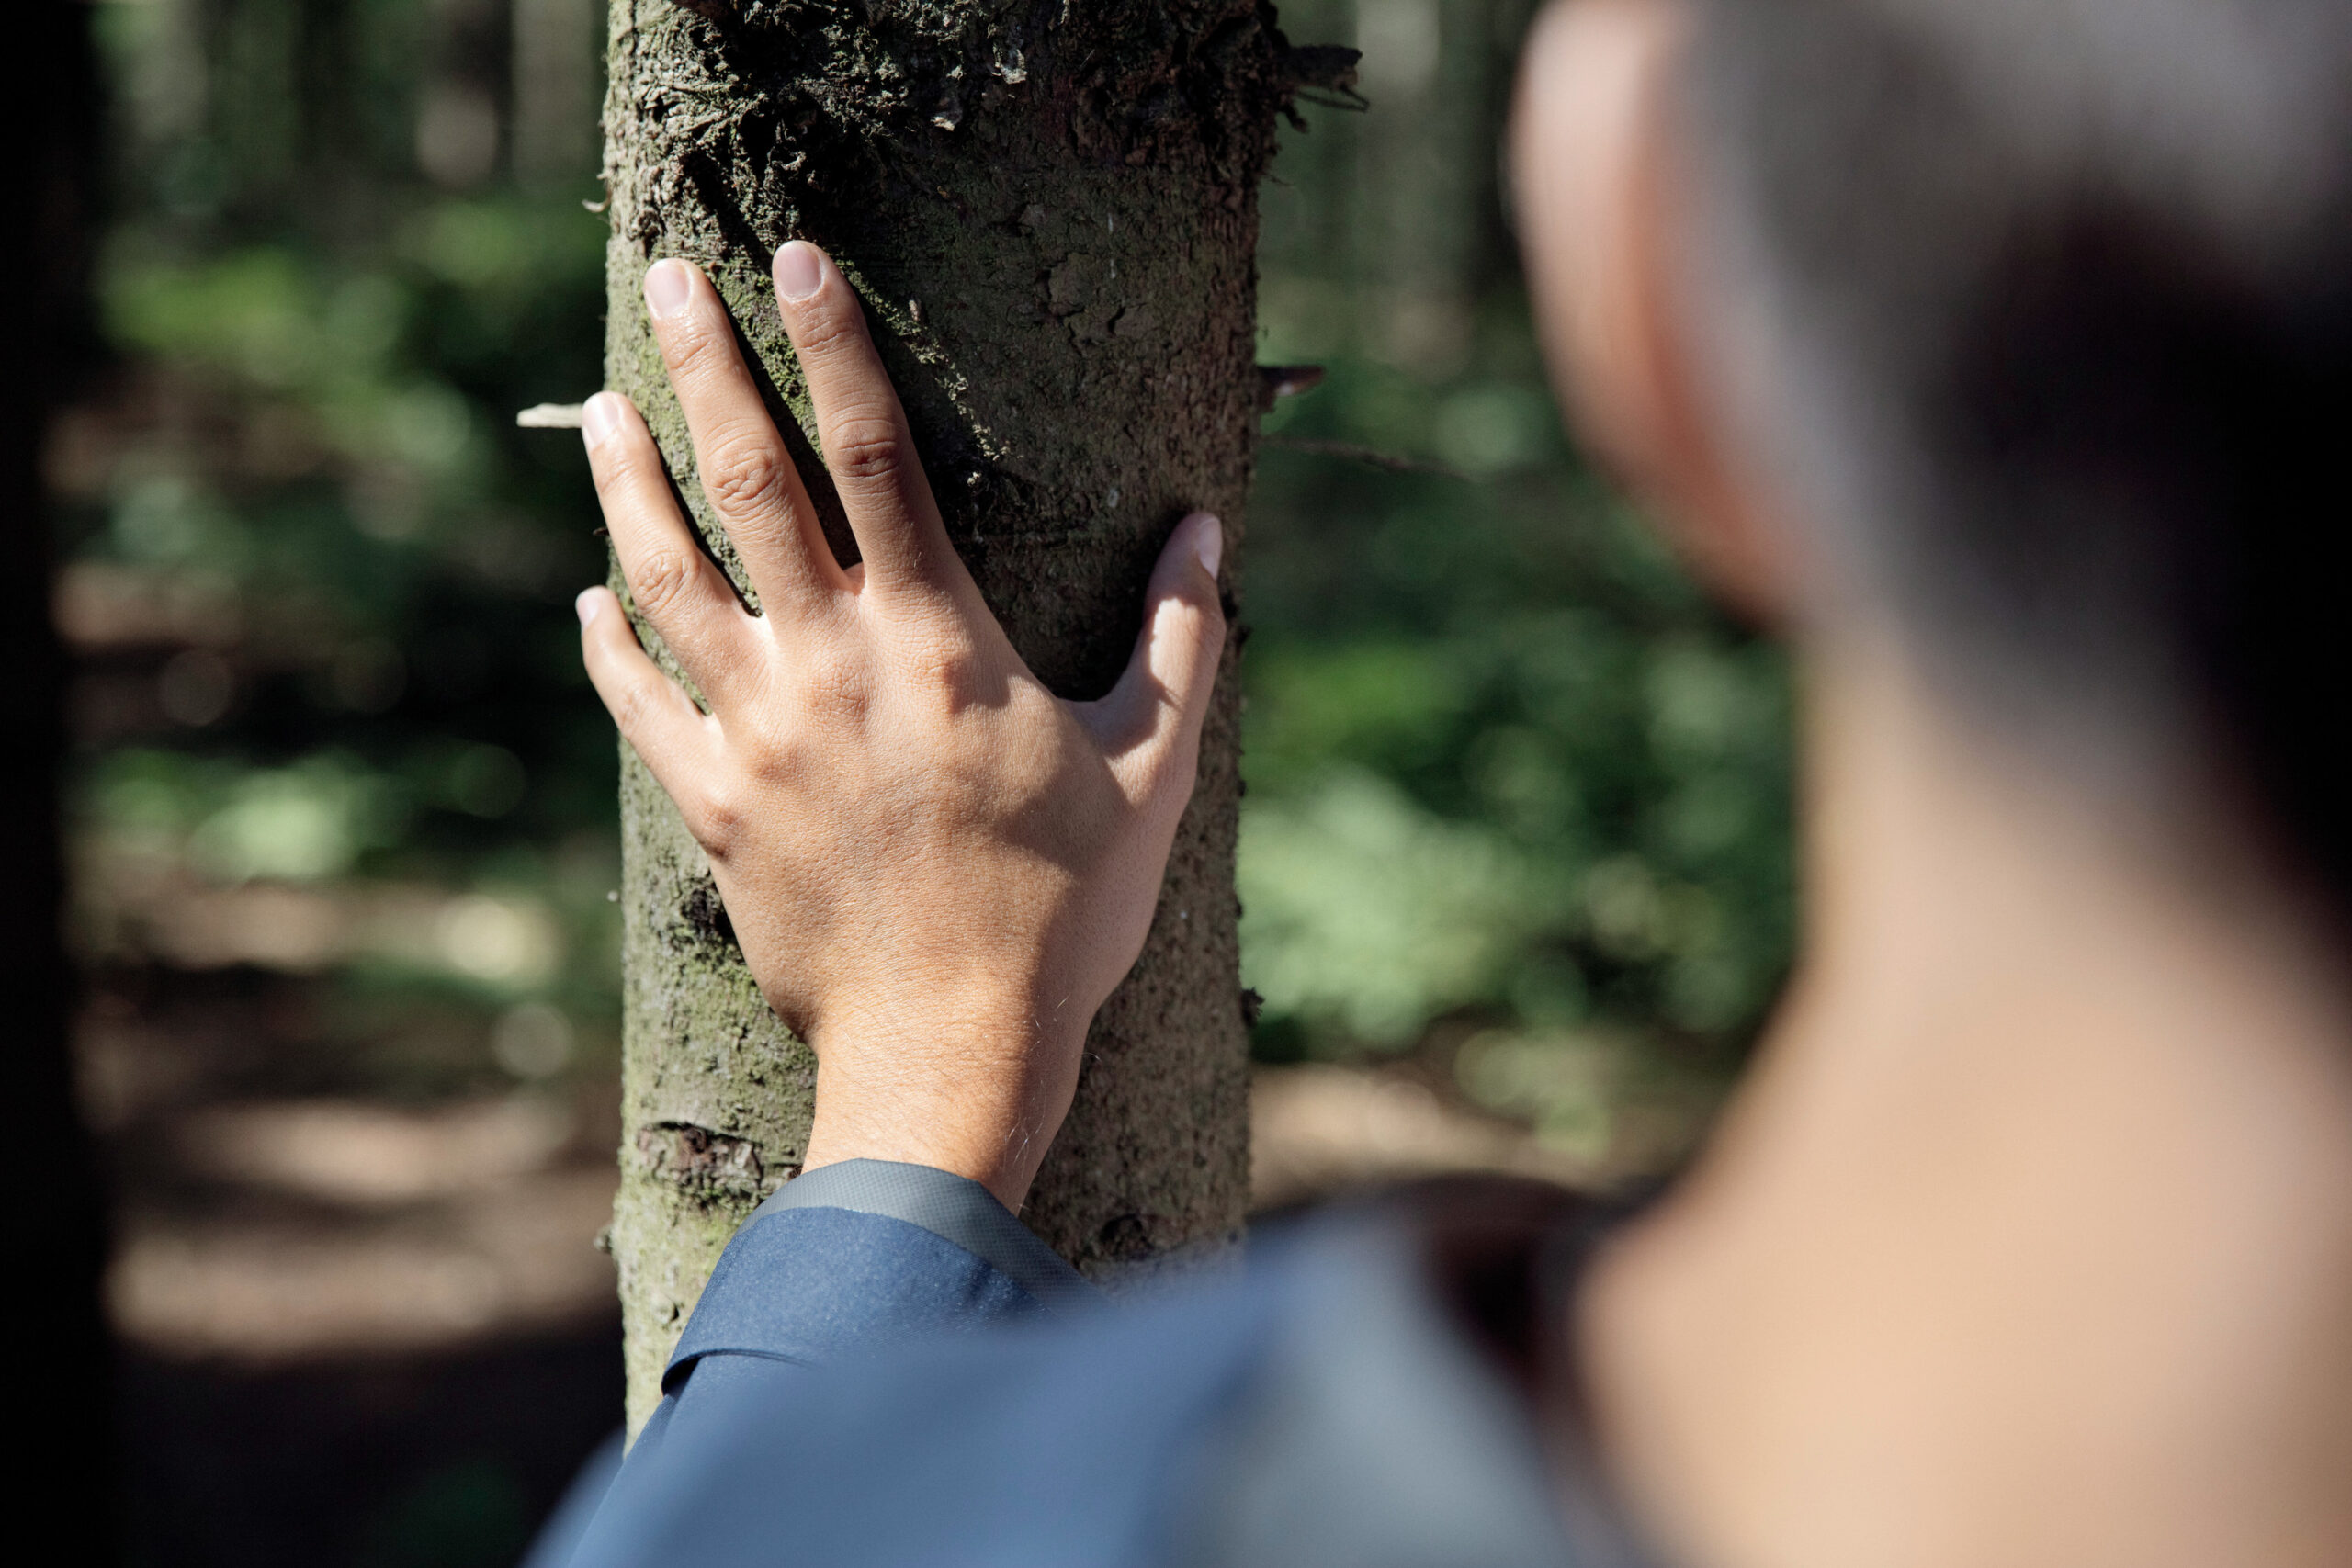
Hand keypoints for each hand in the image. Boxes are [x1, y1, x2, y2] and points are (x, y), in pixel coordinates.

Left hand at [575, 243, 1225, 1211]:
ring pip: (668, 579)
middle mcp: (832, 668)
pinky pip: (641, 702)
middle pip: (749, 485)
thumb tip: (1209, 529)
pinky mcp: (713, 808)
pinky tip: (590, 594)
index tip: (797, 259)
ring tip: (600, 412)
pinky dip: (609, 640)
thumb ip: (1179, 637)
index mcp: (940, 642)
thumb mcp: (1152, 769)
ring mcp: (759, 737)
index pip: (874, 457)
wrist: (953, 1054)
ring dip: (626, 485)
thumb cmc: (1068, 916)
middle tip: (669, 276)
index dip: (835, 347)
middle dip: (707, 369)